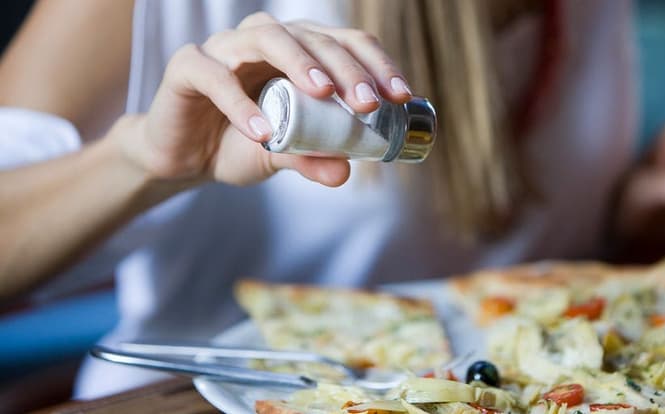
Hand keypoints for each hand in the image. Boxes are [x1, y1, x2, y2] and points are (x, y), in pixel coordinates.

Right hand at [118, 13, 412, 186]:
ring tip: (323, 94)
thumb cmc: (238, 144)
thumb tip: (345, 173)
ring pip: (266, 37)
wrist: (181, 158)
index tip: (401, 97)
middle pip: (312, 37)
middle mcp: (265, 40)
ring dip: (299, 62)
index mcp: (298, 52)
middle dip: (346, 67)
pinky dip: (239, 103)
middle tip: (368, 103)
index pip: (345, 43)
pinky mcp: (187, 67)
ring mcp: (224, 48)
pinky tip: (262, 131)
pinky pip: (214, 76)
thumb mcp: (282, 155)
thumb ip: (311, 159)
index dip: (376, 65)